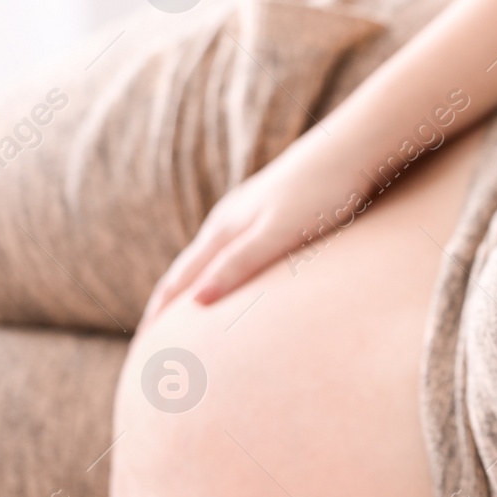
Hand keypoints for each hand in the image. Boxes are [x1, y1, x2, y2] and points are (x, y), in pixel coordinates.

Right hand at [140, 134, 373, 323]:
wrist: (352, 149)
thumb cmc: (320, 192)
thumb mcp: (277, 233)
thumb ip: (240, 264)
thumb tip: (194, 303)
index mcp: (224, 229)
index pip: (180, 279)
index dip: (160, 313)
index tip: (144, 347)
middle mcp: (230, 219)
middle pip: (189, 268)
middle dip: (168, 304)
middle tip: (152, 340)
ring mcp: (250, 211)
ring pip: (213, 256)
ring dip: (195, 286)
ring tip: (187, 314)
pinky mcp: (275, 209)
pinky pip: (237, 249)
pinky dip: (224, 270)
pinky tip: (237, 274)